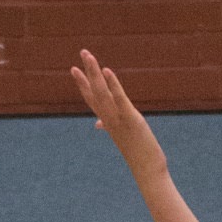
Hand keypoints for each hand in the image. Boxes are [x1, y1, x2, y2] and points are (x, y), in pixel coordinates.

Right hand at [70, 49, 168, 189]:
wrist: (147, 169)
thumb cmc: (137, 153)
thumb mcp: (122, 137)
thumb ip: (109, 126)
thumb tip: (98, 125)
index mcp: (107, 121)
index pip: (91, 99)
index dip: (82, 83)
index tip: (74, 69)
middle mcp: (108, 119)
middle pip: (94, 91)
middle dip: (87, 71)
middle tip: (82, 52)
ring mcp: (117, 119)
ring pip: (102, 92)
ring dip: (95, 73)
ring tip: (89, 56)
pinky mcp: (130, 119)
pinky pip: (119, 99)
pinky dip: (112, 84)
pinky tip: (107, 71)